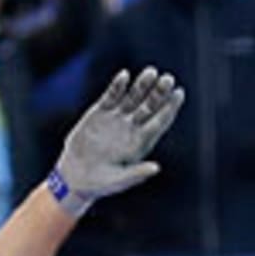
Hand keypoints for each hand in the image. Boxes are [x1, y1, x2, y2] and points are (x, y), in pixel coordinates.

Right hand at [50, 66, 183, 216]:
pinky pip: (111, 96)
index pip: (160, 121)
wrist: (75, 177)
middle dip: (159, 92)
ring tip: (151, 72)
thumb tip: (156, 168)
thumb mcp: (119, 181)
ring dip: (142, 85)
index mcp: (141, 142)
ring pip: (133, 97)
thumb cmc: (101, 183)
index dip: (170, 107)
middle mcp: (132, 127)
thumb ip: (136, 174)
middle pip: (150, 106)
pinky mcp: (99, 113)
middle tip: (168, 79)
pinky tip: (124, 75)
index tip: (179, 93)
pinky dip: (117, 86)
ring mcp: (116, 118)